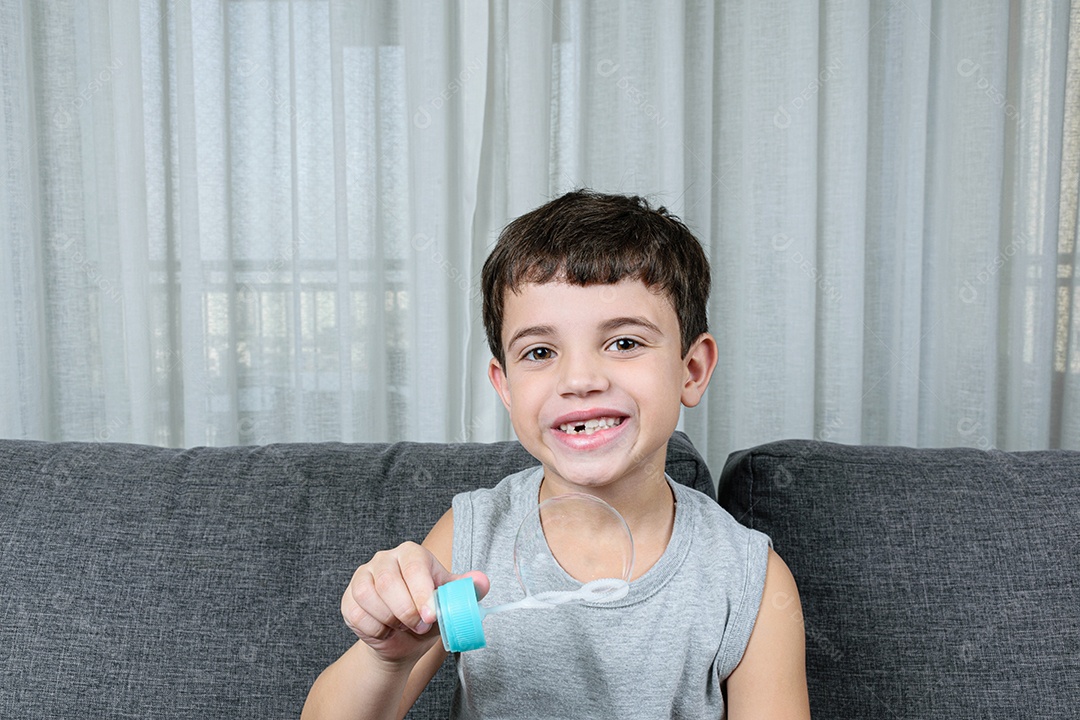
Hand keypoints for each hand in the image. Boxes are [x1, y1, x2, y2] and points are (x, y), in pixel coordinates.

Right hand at [341, 541, 488, 663]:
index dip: (422, 593)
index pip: (414, 568)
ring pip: (369, 597)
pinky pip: (356, 613)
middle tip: (420, 626)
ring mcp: (363, 576)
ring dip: (389, 620)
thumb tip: (482, 581)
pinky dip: (374, 629)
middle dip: (406, 611)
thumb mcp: (450, 603)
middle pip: (389, 582)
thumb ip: (466, 590)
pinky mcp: (349, 596)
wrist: (403, 639)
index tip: (431, 616)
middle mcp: (385, 559)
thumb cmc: (429, 614)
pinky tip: (386, 630)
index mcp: (412, 554)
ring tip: (402, 626)